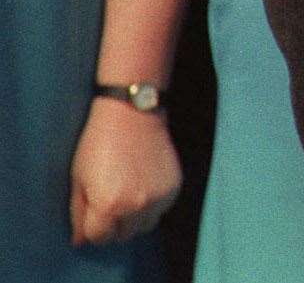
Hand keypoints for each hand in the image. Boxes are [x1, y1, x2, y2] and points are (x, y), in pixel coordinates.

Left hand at [68, 98, 180, 245]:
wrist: (133, 114)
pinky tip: (144, 186)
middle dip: (114, 225)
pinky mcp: (174, 188)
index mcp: (108, 205)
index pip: (99, 238)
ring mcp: (158, 198)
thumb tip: (81, 240)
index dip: (93, 227)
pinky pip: (161, 210)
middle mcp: (135, 206)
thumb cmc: (99, 143)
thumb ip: (78, 213)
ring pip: (145, 226)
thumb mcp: (79, 178)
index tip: (94, 212)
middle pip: (123, 235)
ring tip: (129, 196)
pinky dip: (152, 205)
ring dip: (135, 218)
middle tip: (110, 203)